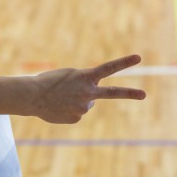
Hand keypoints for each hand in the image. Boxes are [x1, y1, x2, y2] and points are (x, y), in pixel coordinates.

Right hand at [31, 54, 145, 123]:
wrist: (32, 96)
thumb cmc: (50, 81)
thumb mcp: (70, 76)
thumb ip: (85, 85)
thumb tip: (92, 102)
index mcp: (85, 77)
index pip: (108, 67)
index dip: (124, 62)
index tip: (138, 58)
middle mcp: (88, 92)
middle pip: (112, 93)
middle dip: (130, 93)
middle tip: (144, 95)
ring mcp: (83, 107)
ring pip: (86, 103)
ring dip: (77, 100)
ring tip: (61, 97)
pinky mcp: (77, 118)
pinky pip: (77, 113)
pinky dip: (69, 110)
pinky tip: (59, 107)